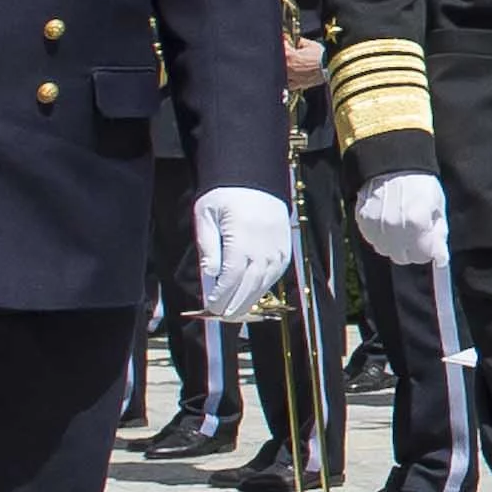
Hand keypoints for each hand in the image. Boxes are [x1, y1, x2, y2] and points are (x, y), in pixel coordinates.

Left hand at [191, 187, 295, 320]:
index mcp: (242, 236)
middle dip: (235, 302)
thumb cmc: (225, 195)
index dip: (222, 294)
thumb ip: (208, 245)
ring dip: (250, 299)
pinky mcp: (285, 245)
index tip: (211, 304)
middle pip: (249, 283)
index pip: (232, 275)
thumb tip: (211, 274)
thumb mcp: (207, 215)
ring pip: (265, 281)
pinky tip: (254, 293)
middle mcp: (263, 244)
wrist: (254, 177)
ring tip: (237, 311)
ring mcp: (277, 246)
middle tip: (222, 315)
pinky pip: (276, 272)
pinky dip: (265, 285)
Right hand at [353, 171, 449, 266]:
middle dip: (412, 249)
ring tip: (400, 225)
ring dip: (395, 245)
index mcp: (417, 223)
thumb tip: (441, 258)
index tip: (430, 243)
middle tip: (416, 233)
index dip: (429, 250)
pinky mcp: (363, 222)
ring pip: (387, 251)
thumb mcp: (437, 205)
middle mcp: (395, 228)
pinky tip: (387, 222)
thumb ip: (439, 234)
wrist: (393, 164)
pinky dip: (381, 236)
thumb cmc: (418, 182)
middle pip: (404, 258)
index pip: (423, 256)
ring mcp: (376, 226)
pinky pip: (373, 240)